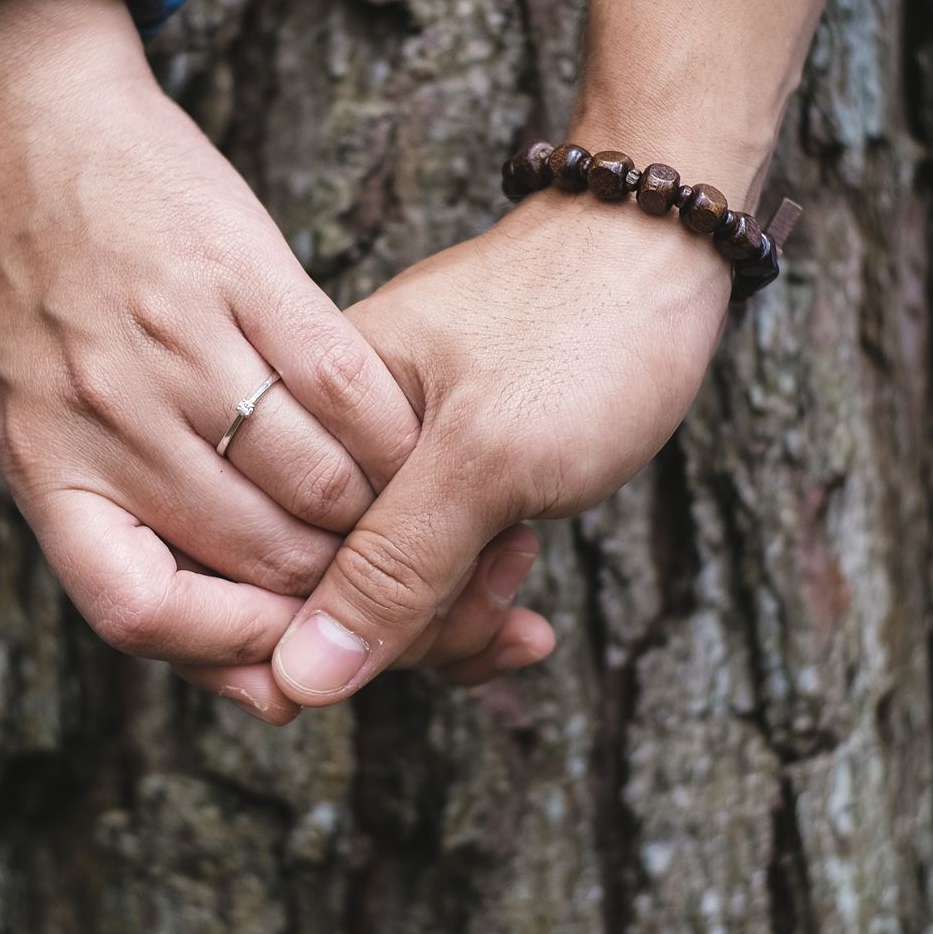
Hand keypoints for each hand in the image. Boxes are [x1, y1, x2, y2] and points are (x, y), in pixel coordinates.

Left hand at [0, 0, 549, 720]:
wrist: (20, 118)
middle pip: (255, 556)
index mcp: (43, 462)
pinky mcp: (241, 272)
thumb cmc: (30, 288)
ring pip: (317, 484)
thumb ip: (116, 525)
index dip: (225, 652)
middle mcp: (104, 412)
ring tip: (413, 523)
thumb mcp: (32, 418)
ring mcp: (173, 342)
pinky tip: (418, 447)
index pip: (136, 608)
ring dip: (383, 522)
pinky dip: (396, 437)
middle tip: (395, 595)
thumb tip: (243, 671)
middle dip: (339, 597)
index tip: (290, 661)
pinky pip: (346, 387)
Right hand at [268, 181, 734, 703]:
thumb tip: (297, 680)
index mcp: (306, 414)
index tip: (437, 620)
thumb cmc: (580, 328)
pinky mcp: (435, 484)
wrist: (663, 253)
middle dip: (418, 625)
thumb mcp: (489, 456)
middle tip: (504, 572)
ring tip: (523, 562)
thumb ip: (392, 566)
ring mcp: (383, 468)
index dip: (341, 630)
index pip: (269, 571)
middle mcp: (328, 446)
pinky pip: (423, 582)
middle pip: (322, 600)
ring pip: (380, 602)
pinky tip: (524, 615)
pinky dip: (473, 609)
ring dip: (457, 618)